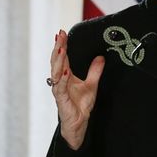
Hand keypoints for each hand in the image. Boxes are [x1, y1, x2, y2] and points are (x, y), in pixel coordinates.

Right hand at [50, 30, 104, 149]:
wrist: (79, 124)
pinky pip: (60, 88)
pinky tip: (65, 71)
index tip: (62, 33)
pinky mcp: (61, 100)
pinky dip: (63, 79)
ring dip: (58, 60)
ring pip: (55, 72)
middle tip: (59, 35)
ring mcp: (59, 90)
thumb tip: (101, 57)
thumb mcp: (92, 84)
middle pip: (56, 61)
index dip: (61, 45)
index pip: (62, 57)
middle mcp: (59, 81)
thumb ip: (95, 71)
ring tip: (61, 49)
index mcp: (65, 76)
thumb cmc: (80, 105)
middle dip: (57, 48)